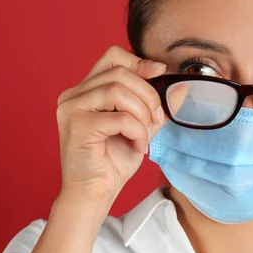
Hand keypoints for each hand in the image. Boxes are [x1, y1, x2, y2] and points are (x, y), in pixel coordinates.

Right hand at [55, 46, 167, 206]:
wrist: (94, 195)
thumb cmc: (112, 163)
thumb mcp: (140, 128)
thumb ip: (155, 106)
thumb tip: (182, 86)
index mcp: (84, 91)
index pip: (112, 57)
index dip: (139, 61)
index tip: (160, 73)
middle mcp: (73, 95)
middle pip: (119, 72)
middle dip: (148, 94)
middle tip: (157, 119)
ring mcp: (71, 108)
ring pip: (118, 90)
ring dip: (142, 114)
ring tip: (144, 135)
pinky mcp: (77, 125)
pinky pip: (119, 117)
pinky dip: (136, 131)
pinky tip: (136, 147)